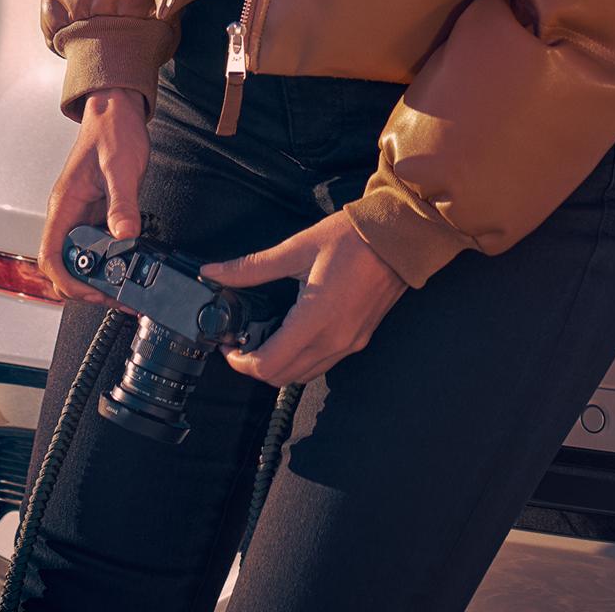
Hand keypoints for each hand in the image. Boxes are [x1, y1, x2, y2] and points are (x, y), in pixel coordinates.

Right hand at [38, 86, 151, 305]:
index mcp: (64, 205)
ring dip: (102, 277)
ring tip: (129, 288)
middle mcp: (70, 214)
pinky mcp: (100, 213)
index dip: (66, 281)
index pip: (51, 257)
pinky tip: (134, 264)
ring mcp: (84, 215)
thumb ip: (122, 202)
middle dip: (87, 287)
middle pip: (66, 265)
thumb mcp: (120, 166)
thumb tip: (125, 235)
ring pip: (85, 259)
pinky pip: (102, 245)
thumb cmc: (112, 130)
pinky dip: (115, 260)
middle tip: (118, 296)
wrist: (118, 110)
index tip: (91, 291)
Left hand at [199, 211, 409, 385]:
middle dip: (255, 367)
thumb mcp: (298, 248)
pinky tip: (294, 333)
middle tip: (241, 342)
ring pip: (303, 375)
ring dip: (280, 366)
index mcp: (315, 319)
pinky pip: (323, 364)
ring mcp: (349, 343)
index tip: (227, 346)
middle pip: (282, 378)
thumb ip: (253, 267)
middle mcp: (333, 340)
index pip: (268, 365)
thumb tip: (213, 272)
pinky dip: (302, 359)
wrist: (401, 236)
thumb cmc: (352, 238)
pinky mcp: (360, 338)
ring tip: (265, 338)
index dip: (240, 363)